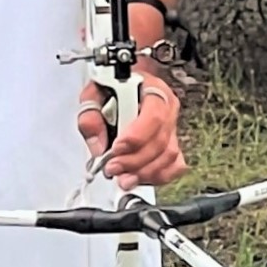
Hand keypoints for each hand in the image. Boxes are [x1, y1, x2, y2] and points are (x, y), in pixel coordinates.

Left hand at [77, 68, 184, 190]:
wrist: (124, 87)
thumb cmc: (111, 89)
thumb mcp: (93, 94)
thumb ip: (90, 116)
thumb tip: (99, 146)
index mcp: (152, 89)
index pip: (154, 116)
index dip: (136, 137)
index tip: (115, 149)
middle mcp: (168, 108)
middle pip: (160, 141)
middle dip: (135, 161)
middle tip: (112, 168)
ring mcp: (173, 127)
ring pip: (168, 156)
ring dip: (144, 172)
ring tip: (123, 179)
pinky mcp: (173, 145)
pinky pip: (175, 166)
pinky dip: (159, 177)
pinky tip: (140, 179)